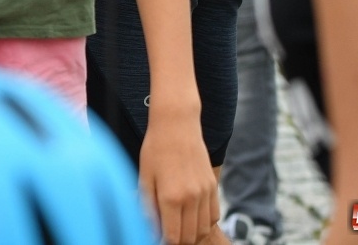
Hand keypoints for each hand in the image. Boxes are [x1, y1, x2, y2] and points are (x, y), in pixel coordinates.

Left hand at [138, 105, 220, 244]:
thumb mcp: (144, 177)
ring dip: (190, 234)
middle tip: (165, 232)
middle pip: (189, 237)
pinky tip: (190, 217)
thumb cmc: (155, 149)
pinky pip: (213, 216)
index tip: (157, 238)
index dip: (164, 242)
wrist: (177, 124)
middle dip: (176, 240)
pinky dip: (203, 222)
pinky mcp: (213, 186)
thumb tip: (150, 229)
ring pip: (202, 229)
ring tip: (176, 226)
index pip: (172, 237)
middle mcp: (191, 197)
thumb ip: (147, 206)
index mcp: (170, 197)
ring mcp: (205, 192)